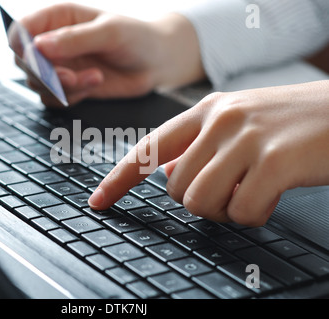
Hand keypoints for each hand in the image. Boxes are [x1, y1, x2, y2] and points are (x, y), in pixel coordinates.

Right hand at [16, 3, 203, 105]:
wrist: (156, 62)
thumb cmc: (137, 37)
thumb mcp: (109, 32)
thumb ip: (74, 39)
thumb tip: (38, 47)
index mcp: (58, 17)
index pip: (21, 30)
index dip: (21, 46)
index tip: (36, 60)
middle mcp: (54, 42)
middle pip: (24, 62)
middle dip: (45, 74)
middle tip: (70, 77)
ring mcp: (60, 66)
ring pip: (38, 84)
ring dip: (62, 88)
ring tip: (94, 78)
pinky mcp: (70, 86)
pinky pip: (54, 99)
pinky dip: (71, 98)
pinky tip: (94, 84)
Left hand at [88, 80, 328, 226]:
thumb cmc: (291, 122)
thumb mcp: (237, 123)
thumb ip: (198, 147)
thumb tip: (168, 176)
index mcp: (206, 111)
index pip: (148, 149)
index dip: (119, 179)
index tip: (99, 200)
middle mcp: (220, 121)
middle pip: (176, 188)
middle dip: (199, 202)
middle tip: (230, 191)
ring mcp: (245, 139)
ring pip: (201, 202)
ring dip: (224, 211)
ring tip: (249, 194)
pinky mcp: (273, 161)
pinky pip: (242, 211)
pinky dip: (254, 215)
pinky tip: (270, 197)